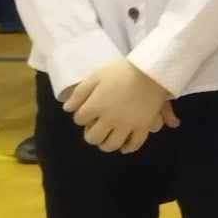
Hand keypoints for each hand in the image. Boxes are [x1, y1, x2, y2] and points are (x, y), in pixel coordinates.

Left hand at [63, 60, 178, 153]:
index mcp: (96, 106)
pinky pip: (134, 144)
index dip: (81, 116)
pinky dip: (128, 147)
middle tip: (95, 129)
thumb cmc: (122, 71)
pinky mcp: (143, 126)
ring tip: (107, 138)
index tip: (86, 112)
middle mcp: (110, 119)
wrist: (150, 70)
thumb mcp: (96, 75)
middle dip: (91, 134)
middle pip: (93, 137)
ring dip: (106, 144)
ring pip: (111, 145)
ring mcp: (127, 125)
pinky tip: (124, 146)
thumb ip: (80, 93)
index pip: (80, 120)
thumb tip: (67, 108)